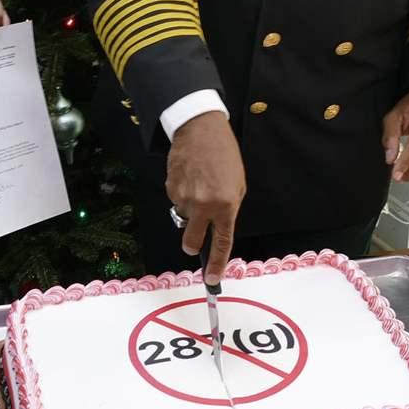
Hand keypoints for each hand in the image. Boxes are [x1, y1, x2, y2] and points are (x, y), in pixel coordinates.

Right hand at [166, 111, 244, 283]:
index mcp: (225, 205)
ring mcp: (184, 198)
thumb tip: (216, 227)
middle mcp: (203, 205)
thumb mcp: (237, 183)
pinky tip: (189, 178)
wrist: (200, 129)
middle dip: (193, 246)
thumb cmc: (224, 154)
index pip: (222, 242)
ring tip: (199, 185)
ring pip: (184, 217)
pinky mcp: (170, 189)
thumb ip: (228, 208)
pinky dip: (182, 195)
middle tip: (194, 244)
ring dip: (191, 209)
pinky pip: (176, 201)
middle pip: (193, 241)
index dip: (216, 264)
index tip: (212, 279)